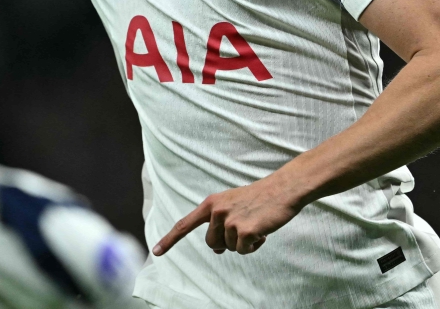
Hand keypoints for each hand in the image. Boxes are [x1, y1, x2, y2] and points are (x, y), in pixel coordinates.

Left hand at [152, 176, 302, 256]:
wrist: (283, 188)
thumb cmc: (259, 197)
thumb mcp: (232, 203)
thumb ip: (218, 223)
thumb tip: (215, 249)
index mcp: (211, 203)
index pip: (184, 224)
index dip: (169, 240)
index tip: (156, 252)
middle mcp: (216, 211)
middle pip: (211, 243)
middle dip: (226, 242)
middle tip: (244, 227)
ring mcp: (230, 220)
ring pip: (229, 248)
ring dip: (243, 242)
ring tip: (255, 224)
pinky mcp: (244, 230)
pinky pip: (243, 250)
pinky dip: (253, 246)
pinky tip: (262, 231)